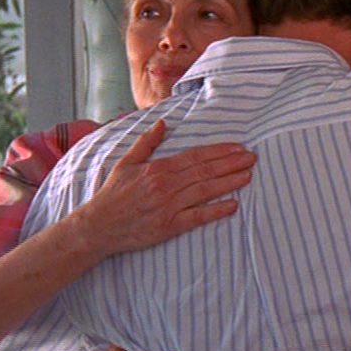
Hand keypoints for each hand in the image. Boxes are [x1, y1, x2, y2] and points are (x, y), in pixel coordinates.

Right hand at [74, 119, 256, 258]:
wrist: (98, 226)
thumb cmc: (113, 194)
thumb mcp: (126, 162)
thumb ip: (147, 143)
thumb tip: (162, 123)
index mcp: (158, 168)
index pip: (196, 156)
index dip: (220, 151)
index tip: (239, 148)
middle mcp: (165, 185)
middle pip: (205, 171)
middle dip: (232, 164)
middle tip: (253, 158)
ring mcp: (168, 206)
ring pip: (205, 191)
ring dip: (229, 183)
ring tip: (248, 176)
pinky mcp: (169, 227)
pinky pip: (198, 217)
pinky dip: (216, 211)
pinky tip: (233, 205)